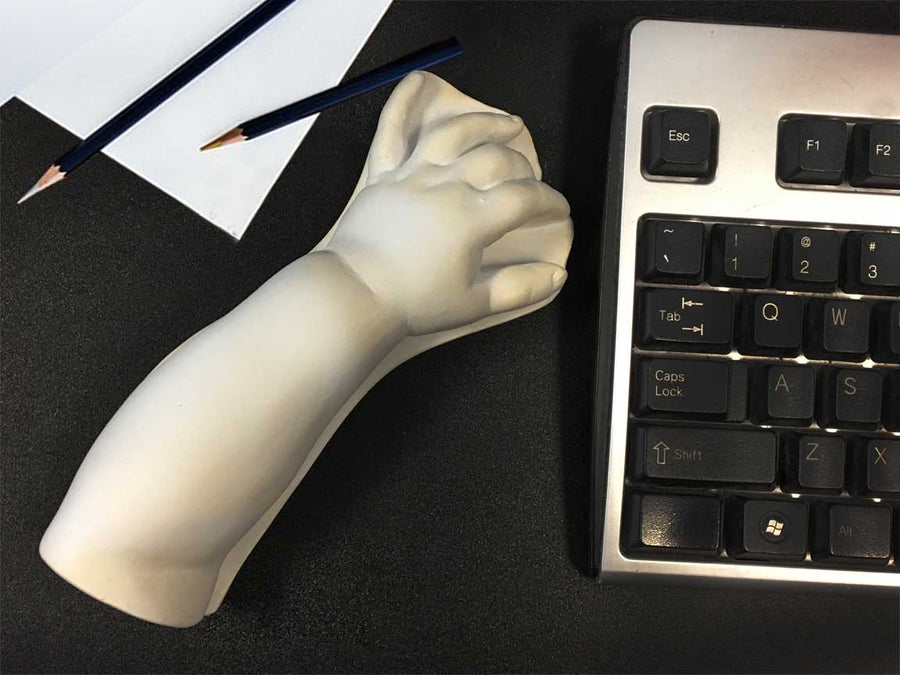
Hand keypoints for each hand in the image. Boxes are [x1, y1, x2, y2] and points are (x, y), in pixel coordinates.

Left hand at [325, 72, 572, 335]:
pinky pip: (392, 131)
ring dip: (485, 123)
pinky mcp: (384, 175)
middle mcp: (446, 187)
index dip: (549, 202)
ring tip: (506, 124)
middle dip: (522, 167)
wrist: (354, 295)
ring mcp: (412, 175)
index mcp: (471, 219)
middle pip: (496, 160)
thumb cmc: (412, 302)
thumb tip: (557, 275)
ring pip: (455, 134)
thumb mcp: (473, 304)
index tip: (558, 209)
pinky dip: (402, 104)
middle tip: (529, 181)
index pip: (524, 199)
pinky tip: (416, 82)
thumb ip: (519, 288)